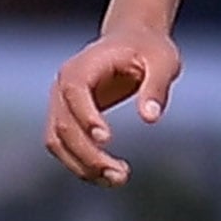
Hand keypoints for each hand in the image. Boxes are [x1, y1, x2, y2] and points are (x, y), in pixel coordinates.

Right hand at [46, 26, 181, 183]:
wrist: (133, 41)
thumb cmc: (149, 49)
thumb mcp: (163, 61)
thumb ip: (156, 87)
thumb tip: (150, 118)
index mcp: (82, 66)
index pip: (74, 91)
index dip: (86, 116)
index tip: (107, 139)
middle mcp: (62, 86)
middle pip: (64, 125)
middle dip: (88, 154)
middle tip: (121, 174)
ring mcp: (60, 104)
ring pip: (57, 141)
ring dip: (82, 166)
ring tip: (118, 179)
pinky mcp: (66, 119)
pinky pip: (63, 147)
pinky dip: (80, 164)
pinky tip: (108, 175)